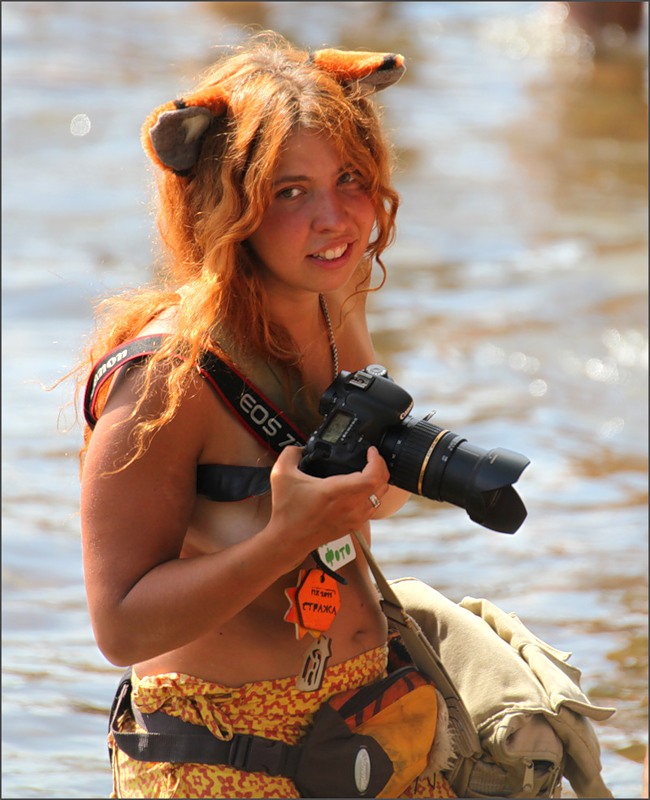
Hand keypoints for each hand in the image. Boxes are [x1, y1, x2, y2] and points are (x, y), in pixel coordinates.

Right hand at [267, 445, 389, 563]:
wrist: (288, 539)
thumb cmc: (287, 511)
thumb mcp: (281, 474)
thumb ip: (291, 453)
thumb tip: (301, 447)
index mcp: (336, 492)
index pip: (372, 477)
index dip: (377, 461)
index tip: (371, 451)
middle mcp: (350, 506)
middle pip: (382, 485)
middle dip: (381, 467)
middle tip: (372, 457)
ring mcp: (354, 518)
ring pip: (380, 497)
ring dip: (379, 482)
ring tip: (370, 471)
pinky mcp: (353, 526)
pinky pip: (373, 508)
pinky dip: (373, 496)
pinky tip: (363, 489)